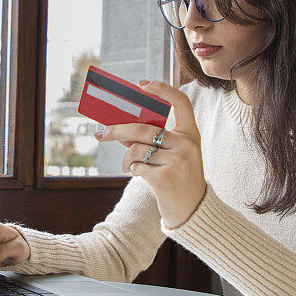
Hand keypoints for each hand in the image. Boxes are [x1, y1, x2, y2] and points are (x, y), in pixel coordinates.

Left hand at [95, 80, 206, 229]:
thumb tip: (121, 129)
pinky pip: (136, 166)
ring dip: (126, 158)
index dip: (163, 89)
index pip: (181, 102)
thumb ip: (154, 140)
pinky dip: (132, 170)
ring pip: (137, 149)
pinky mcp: (165, 178)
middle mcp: (187, 144)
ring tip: (127, 165)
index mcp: (191, 134)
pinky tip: (140, 175)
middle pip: (144, 128)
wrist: (194, 211)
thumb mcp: (175, 155)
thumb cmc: (179, 178)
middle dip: (117, 130)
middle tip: (101, 133)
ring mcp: (177, 160)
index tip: (142, 85)